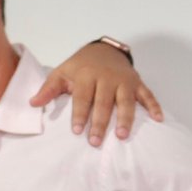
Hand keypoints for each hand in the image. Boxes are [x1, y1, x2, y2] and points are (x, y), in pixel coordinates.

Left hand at [31, 42, 163, 145]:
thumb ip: (48, 89)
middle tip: (97, 141)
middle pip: (104, 103)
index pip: (83, 98)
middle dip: (101, 123)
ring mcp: (124, 81)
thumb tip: (32, 103)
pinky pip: (148, 95)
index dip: (80, 114)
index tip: (77, 131)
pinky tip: (159, 119)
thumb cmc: (80, 66)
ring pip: (126, 101)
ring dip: (126, 118)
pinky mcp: (138, 83)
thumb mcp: (61, 73)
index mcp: (87, 76)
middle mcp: (107, 78)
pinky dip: (154, 106)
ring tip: (123, 136)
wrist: (104, 49)